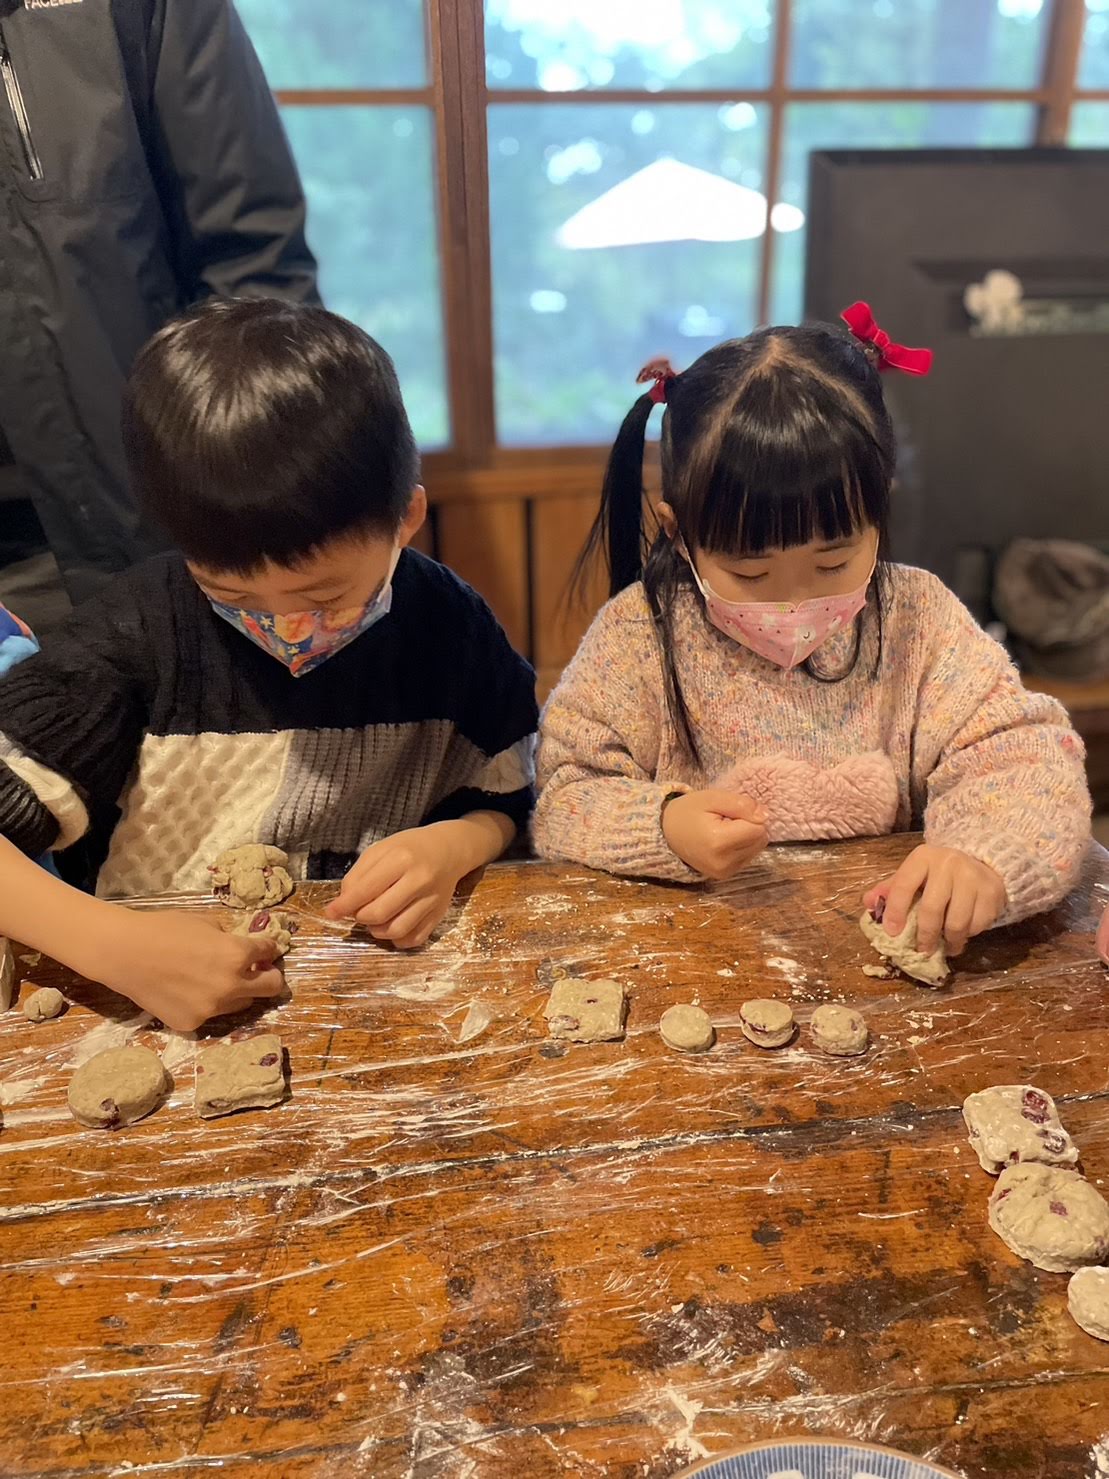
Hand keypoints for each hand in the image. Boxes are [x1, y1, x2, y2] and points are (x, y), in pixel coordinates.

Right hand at [84, 909, 284, 1031]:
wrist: (124, 953)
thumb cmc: (164, 929)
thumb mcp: (206, 922)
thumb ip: (231, 938)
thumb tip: (246, 948)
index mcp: (237, 954)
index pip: (270, 952)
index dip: (268, 949)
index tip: (265, 950)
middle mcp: (231, 985)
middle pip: (271, 988)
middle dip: (269, 977)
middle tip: (259, 971)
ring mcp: (211, 1009)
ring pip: (241, 1003)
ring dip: (238, 991)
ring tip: (217, 979)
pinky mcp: (192, 1024)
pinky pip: (211, 1014)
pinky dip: (207, 1003)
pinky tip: (188, 991)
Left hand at [324, 822, 473, 948]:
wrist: (449, 850)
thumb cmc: (409, 848)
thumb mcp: (380, 850)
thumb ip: (358, 875)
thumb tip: (343, 904)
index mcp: (401, 859)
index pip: (366, 890)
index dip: (344, 905)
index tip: (331, 913)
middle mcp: (418, 881)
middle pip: (379, 913)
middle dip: (360, 917)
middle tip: (358, 911)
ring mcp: (431, 900)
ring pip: (396, 930)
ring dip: (376, 931)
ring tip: (374, 920)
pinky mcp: (439, 915)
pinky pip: (414, 939)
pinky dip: (397, 940)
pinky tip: (391, 927)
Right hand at [662, 789, 768, 880]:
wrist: (666, 834)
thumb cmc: (688, 812)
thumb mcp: (712, 798)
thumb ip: (741, 804)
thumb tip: (765, 816)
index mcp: (719, 842)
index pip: (758, 827)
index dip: (747, 815)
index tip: (727, 813)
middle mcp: (724, 863)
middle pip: (760, 839)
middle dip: (748, 826)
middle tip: (724, 821)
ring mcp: (725, 872)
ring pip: (757, 848)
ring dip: (745, 836)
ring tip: (722, 831)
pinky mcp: (726, 876)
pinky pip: (748, 856)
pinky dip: (740, 846)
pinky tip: (722, 842)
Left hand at [864, 844, 1005, 955]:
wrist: (982, 862)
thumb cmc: (938, 874)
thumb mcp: (913, 874)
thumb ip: (890, 889)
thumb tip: (868, 903)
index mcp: (923, 858)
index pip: (904, 885)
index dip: (896, 911)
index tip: (892, 933)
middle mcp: (948, 864)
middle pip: (931, 909)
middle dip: (925, 936)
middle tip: (922, 950)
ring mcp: (973, 878)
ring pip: (957, 923)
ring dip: (949, 941)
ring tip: (945, 946)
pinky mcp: (992, 893)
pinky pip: (977, 926)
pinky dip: (968, 935)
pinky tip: (963, 932)